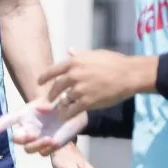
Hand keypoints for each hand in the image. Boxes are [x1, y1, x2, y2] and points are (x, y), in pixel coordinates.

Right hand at [0, 101, 87, 155]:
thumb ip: (48, 103)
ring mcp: (38, 139)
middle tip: (32, 135)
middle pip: (16, 138)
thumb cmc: (60, 100)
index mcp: (25, 114)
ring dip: (36, 146)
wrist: (74, 110)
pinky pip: (43, 153)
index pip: (8, 120)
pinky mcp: (49, 146)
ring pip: (29, 149)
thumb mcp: (54, 98)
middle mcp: (28, 128)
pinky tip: (55, 142)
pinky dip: (48, 149)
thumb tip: (40, 109)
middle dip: (21, 139)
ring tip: (49, 139)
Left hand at [37, 48, 154, 120]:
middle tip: (49, 100)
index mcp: (74, 62)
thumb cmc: (113, 62)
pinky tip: (65, 117)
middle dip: (52, 94)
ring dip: (61, 105)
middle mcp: (73, 75)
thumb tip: (70, 50)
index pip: (53, 70)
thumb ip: (79, 55)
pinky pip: (72, 110)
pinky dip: (67, 114)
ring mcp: (80, 89)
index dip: (44, 77)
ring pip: (64, 99)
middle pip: (57, 87)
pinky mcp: (87, 102)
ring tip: (61, 109)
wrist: (128, 74)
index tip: (39, 82)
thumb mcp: (94, 54)